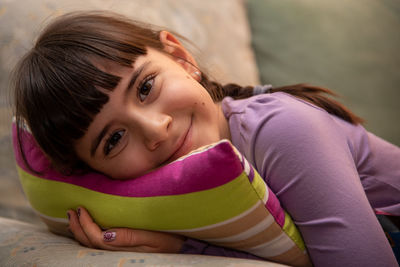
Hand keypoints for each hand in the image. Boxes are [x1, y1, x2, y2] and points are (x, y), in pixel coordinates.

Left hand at [67, 207, 185, 252]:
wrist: (183, 247)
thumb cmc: (170, 239)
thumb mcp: (154, 237)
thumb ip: (130, 237)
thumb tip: (105, 235)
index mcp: (123, 249)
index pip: (96, 239)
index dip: (86, 225)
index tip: (81, 208)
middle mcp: (118, 252)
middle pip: (90, 244)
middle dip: (77, 228)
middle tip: (71, 211)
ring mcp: (119, 251)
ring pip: (92, 246)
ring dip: (80, 232)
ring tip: (73, 217)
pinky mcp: (123, 247)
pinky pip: (100, 245)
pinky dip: (89, 235)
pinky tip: (87, 226)